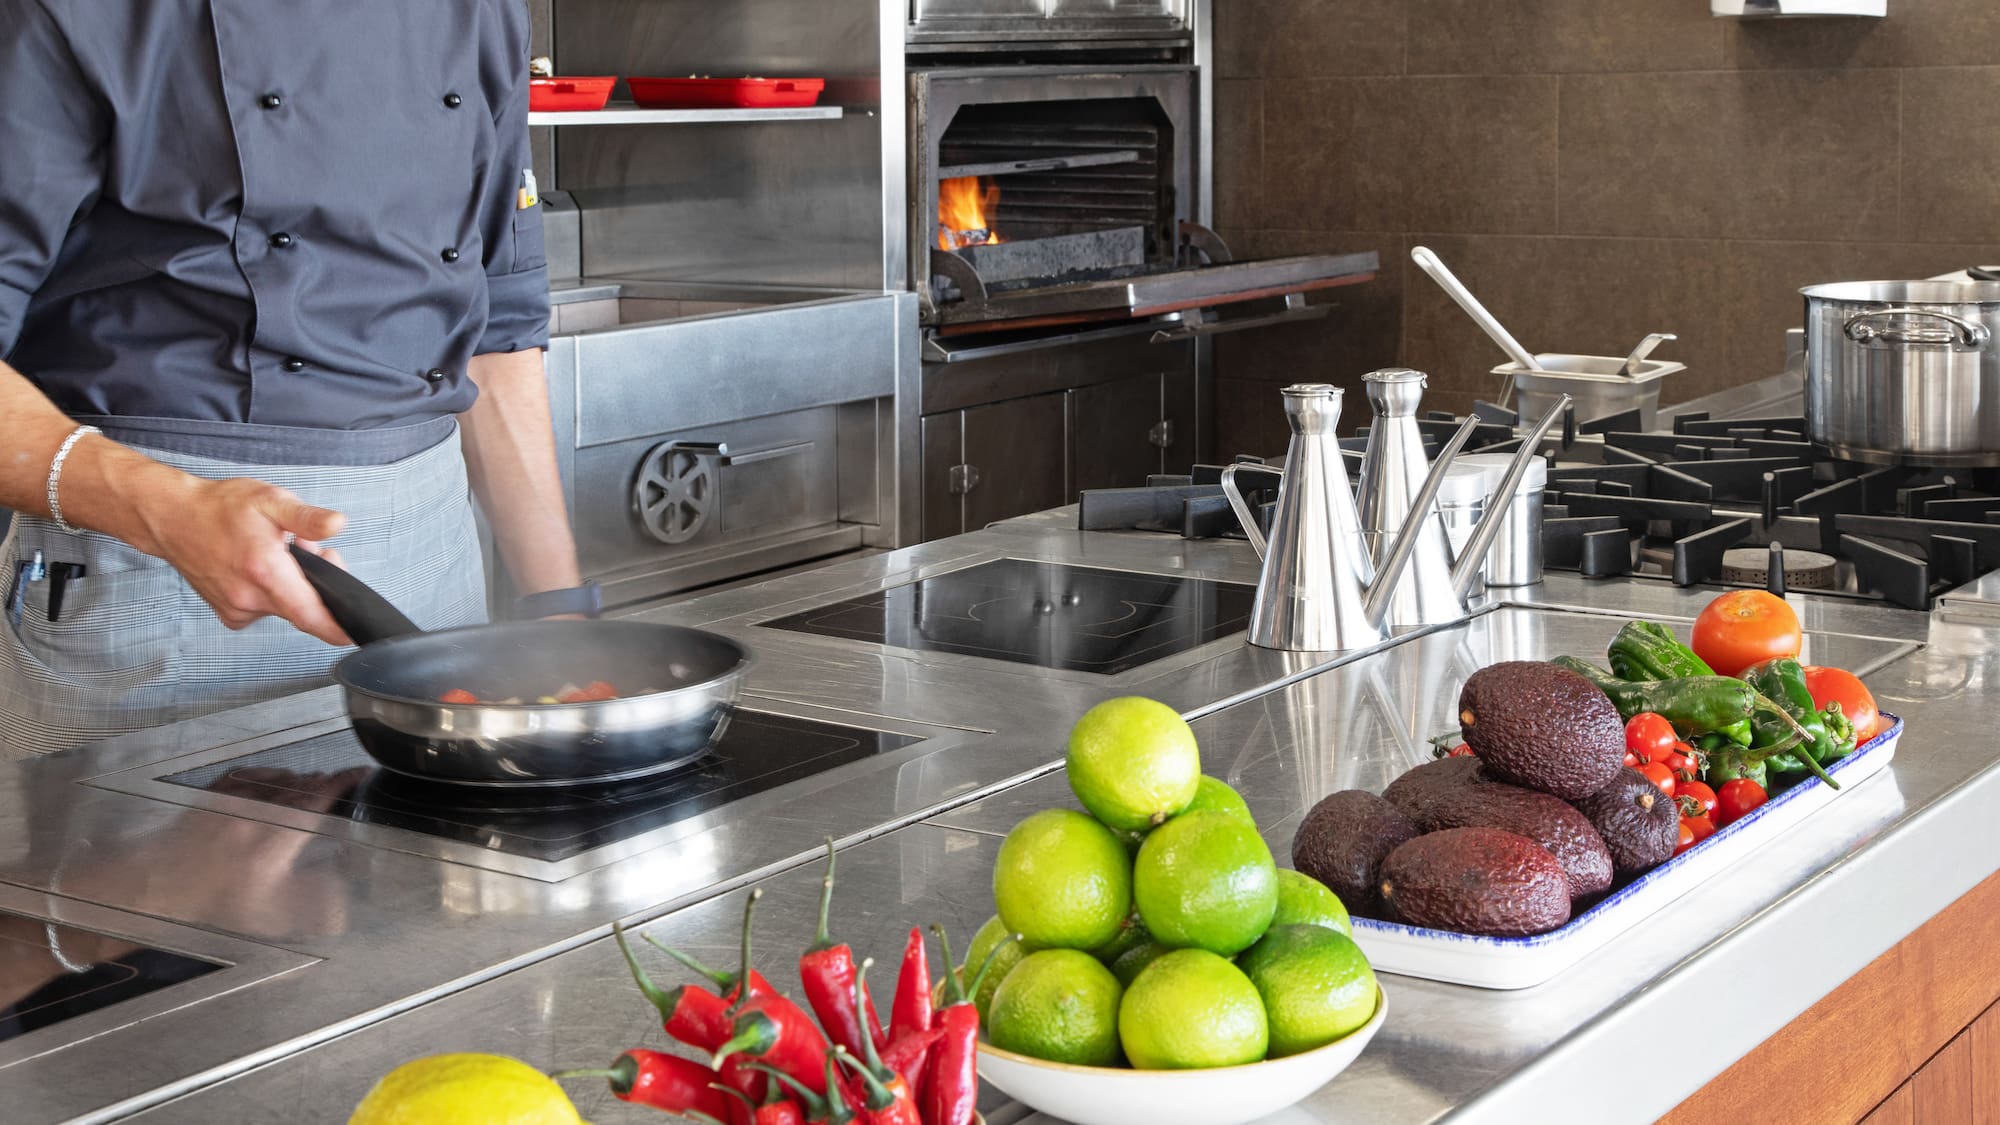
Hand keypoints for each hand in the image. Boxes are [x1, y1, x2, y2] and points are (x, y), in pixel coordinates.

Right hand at [143, 476, 353, 644]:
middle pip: (303, 609)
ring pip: (285, 608)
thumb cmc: (219, 508)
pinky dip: (273, 593)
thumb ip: (307, 518)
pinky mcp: (230, 615)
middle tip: (311, 551)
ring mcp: (237, 610)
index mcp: (265, 571)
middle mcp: (250, 597)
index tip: (354, 632)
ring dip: (293, 587)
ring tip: (278, 555)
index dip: (337, 628)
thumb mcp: (270, 501)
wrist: (173, 518)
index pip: (310, 615)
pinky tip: (261, 570)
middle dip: (317, 586)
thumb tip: (337, 524)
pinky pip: (266, 610)